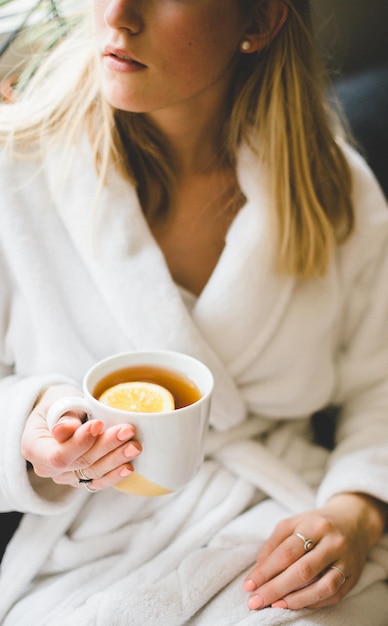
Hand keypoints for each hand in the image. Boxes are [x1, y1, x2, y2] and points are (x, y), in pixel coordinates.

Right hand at [21, 384, 141, 491]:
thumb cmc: (59, 402)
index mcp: (34, 447)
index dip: (80, 443)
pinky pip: (98, 482)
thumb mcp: (57, 401)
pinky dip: (114, 475)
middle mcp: (47, 468)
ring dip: (116, 460)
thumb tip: (66, 430)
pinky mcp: (81, 478)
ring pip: (92, 473)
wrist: (62, 411)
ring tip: (135, 446)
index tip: (99, 424)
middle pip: (80, 463)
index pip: (58, 454)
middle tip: (127, 431)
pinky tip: (129, 467)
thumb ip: (63, 416)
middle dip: (106, 447)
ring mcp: (65, 476)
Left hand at [243, 493, 386, 610]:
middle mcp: (333, 543)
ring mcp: (347, 561)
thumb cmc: (316, 523)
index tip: (248, 585)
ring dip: (296, 600)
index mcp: (315, 525)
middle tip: (255, 601)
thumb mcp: (293, 523)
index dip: (266, 571)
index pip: (287, 552)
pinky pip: (333, 596)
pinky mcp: (354, 577)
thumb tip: (258, 570)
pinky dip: (313, 603)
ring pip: (322, 587)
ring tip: (275, 605)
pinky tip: (295, 605)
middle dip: (276, 589)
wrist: (354, 521)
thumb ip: (274, 544)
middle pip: (303, 571)